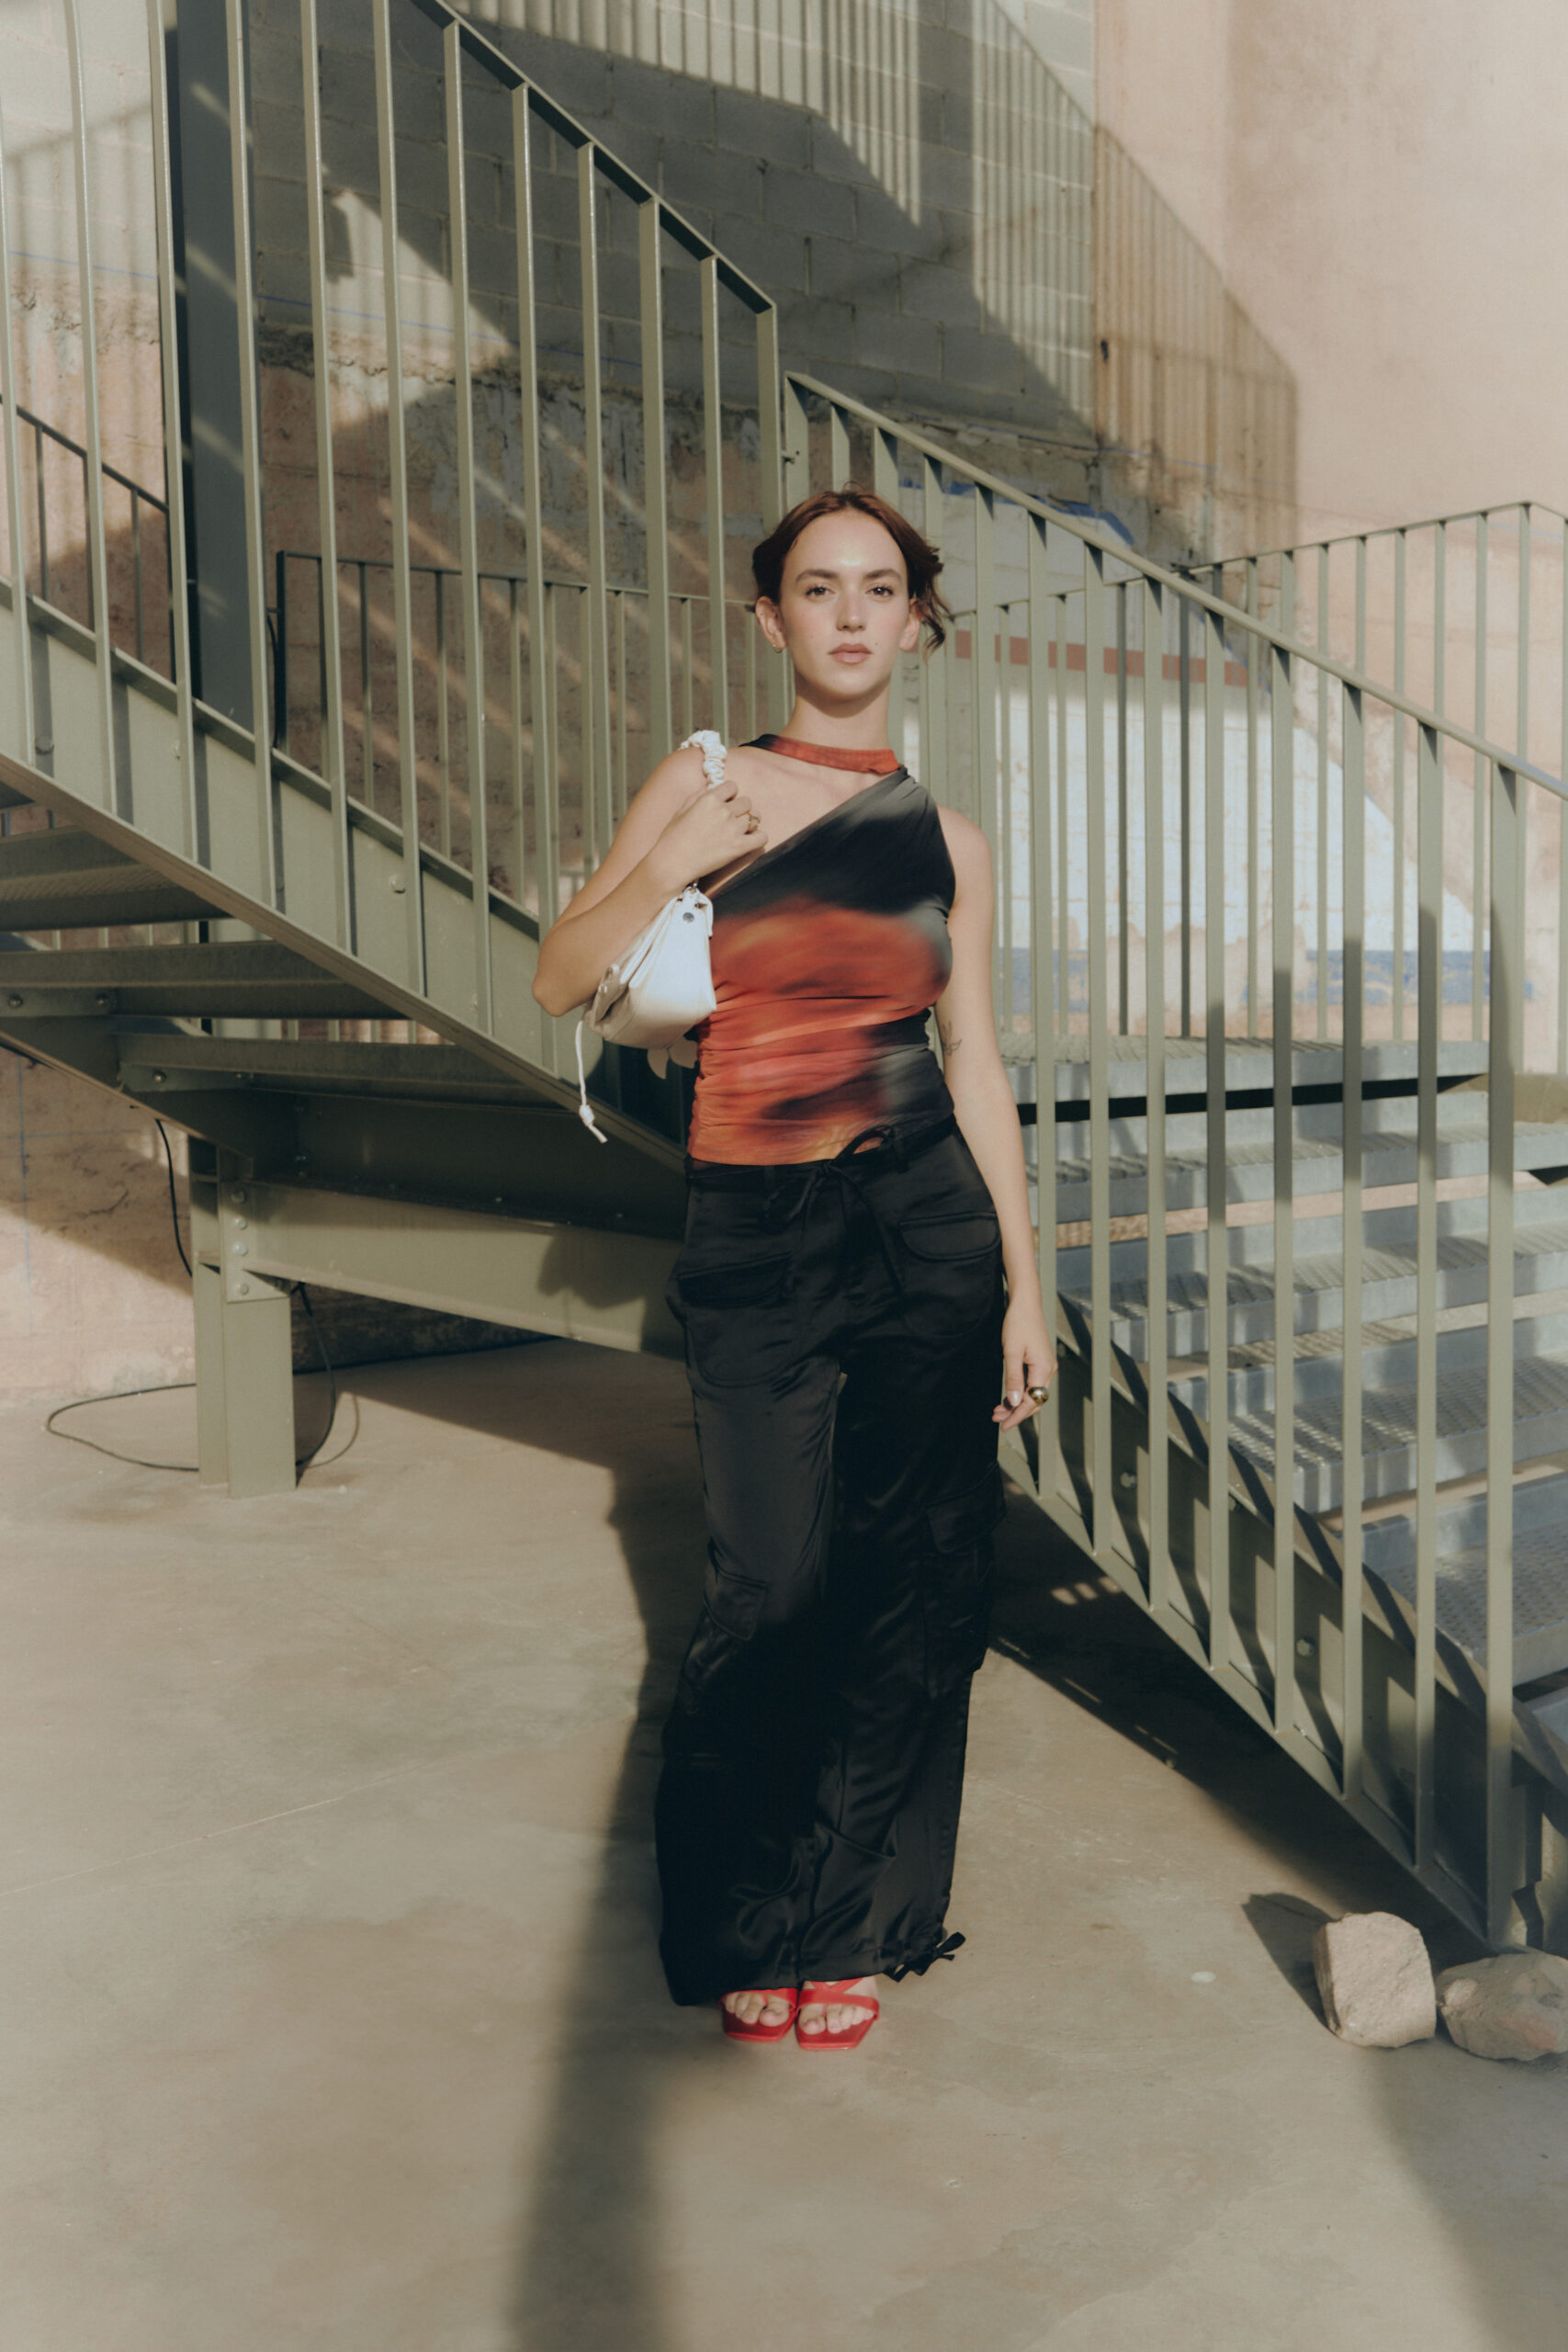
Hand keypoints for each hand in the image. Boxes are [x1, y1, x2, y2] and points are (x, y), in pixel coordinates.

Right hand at [646, 774, 766, 892]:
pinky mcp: (739, 847)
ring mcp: (733, 829)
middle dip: (741, 808)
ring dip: (750, 822)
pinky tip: (751, 840)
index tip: (726, 802)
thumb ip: (697, 796)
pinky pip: (762, 837)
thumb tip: (709, 787)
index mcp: (709, 799)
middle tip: (733, 819)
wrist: (673, 863)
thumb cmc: (672, 838)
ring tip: (742, 829)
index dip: (730, 794)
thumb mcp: (681, 810)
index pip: (732, 786)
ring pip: (755, 817)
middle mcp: (723, 811)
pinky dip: (759, 837)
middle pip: (747, 802)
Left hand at [994, 1295, 1056, 1429]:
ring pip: (1033, 1394)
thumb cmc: (1018, 1324)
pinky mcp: (1040, 1362)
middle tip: (996, 1418)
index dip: (1018, 1416)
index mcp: (1043, 1368)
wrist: (1025, 1304)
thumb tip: (1016, 1403)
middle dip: (1016, 1412)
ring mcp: (1045, 1366)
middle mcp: (1048, 1370)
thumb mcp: (1011, 1352)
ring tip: (998, 1410)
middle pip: (1035, 1401)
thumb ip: (1014, 1378)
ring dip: (1017, 1404)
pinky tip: (1008, 1397)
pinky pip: (1032, 1384)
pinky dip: (1020, 1393)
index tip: (1004, 1425)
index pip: (1032, 1401)